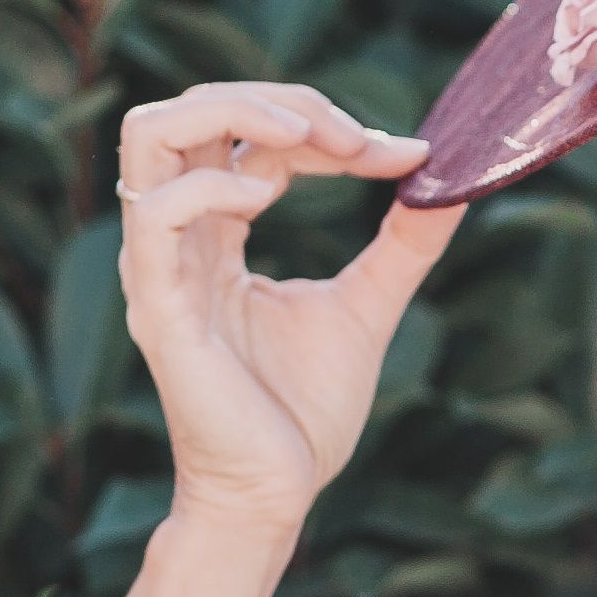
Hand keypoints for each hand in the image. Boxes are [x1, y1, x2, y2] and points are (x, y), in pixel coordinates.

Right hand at [114, 83, 459, 536]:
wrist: (277, 496)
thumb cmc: (301, 414)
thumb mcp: (365, 307)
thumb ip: (400, 246)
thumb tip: (449, 182)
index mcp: (215, 235)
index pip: (247, 138)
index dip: (324, 127)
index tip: (403, 155)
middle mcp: (179, 240)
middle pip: (184, 111)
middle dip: (272, 99)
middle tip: (350, 134)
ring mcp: (161, 270)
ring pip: (148, 134)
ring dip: (234, 113)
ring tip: (308, 140)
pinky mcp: (160, 310)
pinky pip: (157, 217)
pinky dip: (214, 187)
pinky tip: (266, 201)